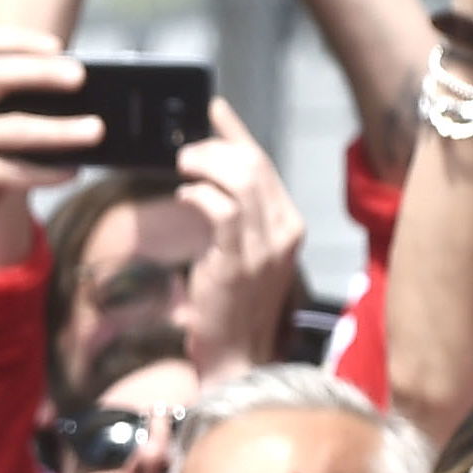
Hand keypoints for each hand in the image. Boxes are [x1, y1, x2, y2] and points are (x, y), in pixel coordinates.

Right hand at [0, 31, 99, 287]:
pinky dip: (42, 172)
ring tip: (93, 131)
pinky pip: (7, 175)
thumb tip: (70, 103)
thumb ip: (8, 116)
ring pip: (9, 130)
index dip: (18, 42)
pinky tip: (68, 171)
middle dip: (42, 72)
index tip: (57, 47)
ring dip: (58, 130)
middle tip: (79, 77)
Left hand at [176, 101, 307, 378]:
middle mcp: (284, 231)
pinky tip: (185, 194)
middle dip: (219, 146)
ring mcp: (264, 246)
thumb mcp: (244, 260)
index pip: (266, 166)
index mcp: (289, 227)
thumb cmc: (232, 314)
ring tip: (183, 165)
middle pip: (256, 164)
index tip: (215, 111)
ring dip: (207, 164)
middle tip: (187, 149)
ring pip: (241, 179)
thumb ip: (237, 224)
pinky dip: (200, 193)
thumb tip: (208, 187)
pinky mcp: (238, 261)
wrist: (236, 360)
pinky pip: (221, 209)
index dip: (238, 134)